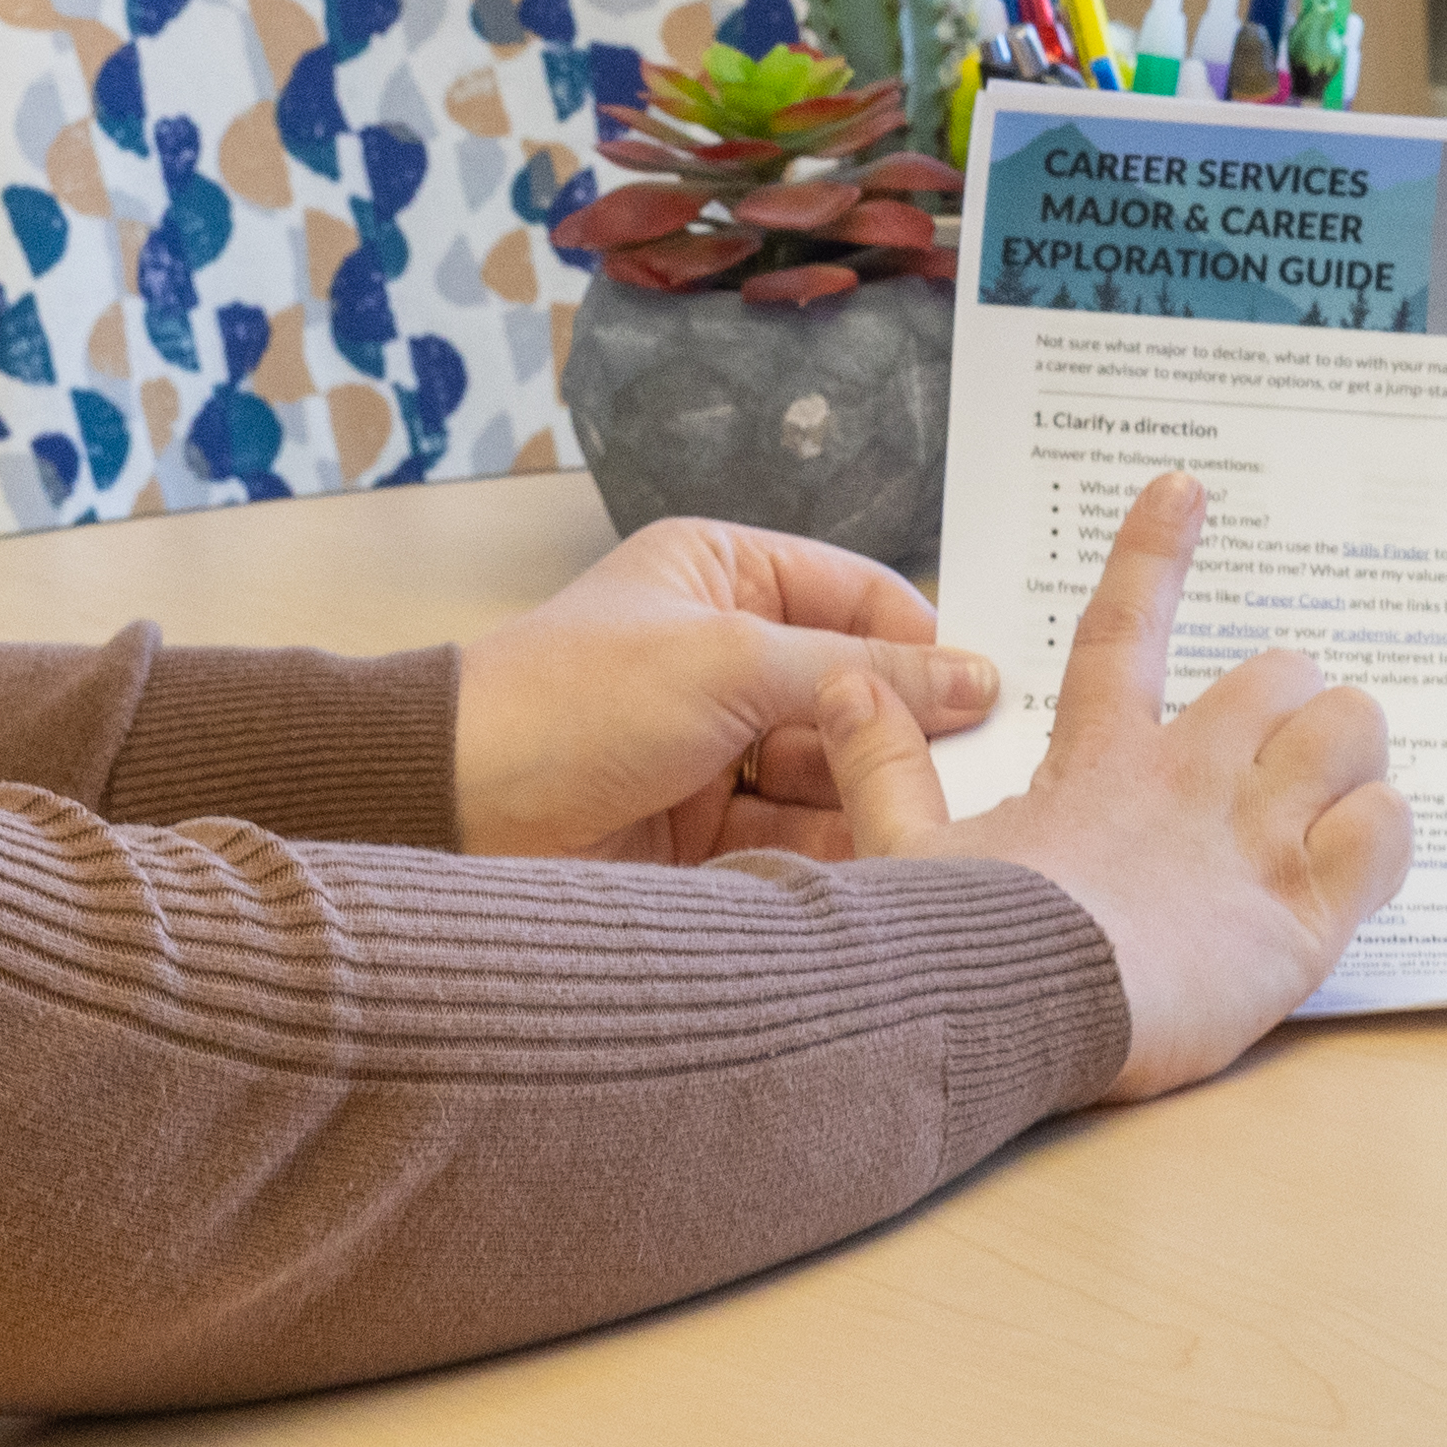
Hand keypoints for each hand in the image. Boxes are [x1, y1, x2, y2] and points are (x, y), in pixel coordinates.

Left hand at [452, 519, 998, 862]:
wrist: (455, 814)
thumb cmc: (568, 702)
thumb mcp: (731, 660)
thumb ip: (862, 670)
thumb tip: (975, 678)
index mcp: (724, 575)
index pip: (860, 595)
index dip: (923, 642)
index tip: (991, 695)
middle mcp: (724, 655)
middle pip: (853, 693)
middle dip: (901, 735)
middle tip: (971, 777)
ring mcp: (714, 747)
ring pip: (830, 773)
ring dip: (871, 802)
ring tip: (926, 831)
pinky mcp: (702, 834)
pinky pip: (795, 839)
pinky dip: (833, 853)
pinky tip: (877, 871)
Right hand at [821, 471, 1407, 1097]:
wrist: (1015, 1016)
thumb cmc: (956, 951)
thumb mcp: (903, 854)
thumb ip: (882, 765)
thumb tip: (844, 686)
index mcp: (1100, 761)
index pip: (1125, 627)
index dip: (1152, 552)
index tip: (1185, 491)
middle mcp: (1188, 778)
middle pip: (1281, 677)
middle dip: (1295, 704)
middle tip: (1282, 755)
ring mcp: (1251, 838)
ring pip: (1351, 729)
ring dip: (1350, 755)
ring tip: (1333, 798)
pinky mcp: (1302, 912)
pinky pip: (1387, 827)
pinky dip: (1384, 833)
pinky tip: (1357, 859)